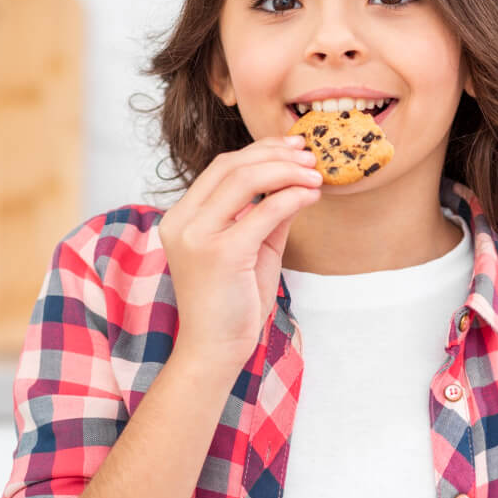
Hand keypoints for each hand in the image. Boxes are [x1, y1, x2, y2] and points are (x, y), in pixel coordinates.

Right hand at [159, 135, 321, 370]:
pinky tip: (311, 197)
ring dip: (286, 171)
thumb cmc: (233, 304)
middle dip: (276, 155)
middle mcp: (182, 221)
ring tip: (315, 175)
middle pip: (231, 166)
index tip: (293, 148)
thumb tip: (297, 183)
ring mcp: (197, 236)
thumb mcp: (253, 249)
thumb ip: (268, 216)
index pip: (221, 168)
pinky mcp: (220, 254)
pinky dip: (292, 197)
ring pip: (245, 180)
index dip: (260, 151)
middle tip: (310, 156)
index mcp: (182, 217)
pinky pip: (263, 212)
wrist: (214, 350)